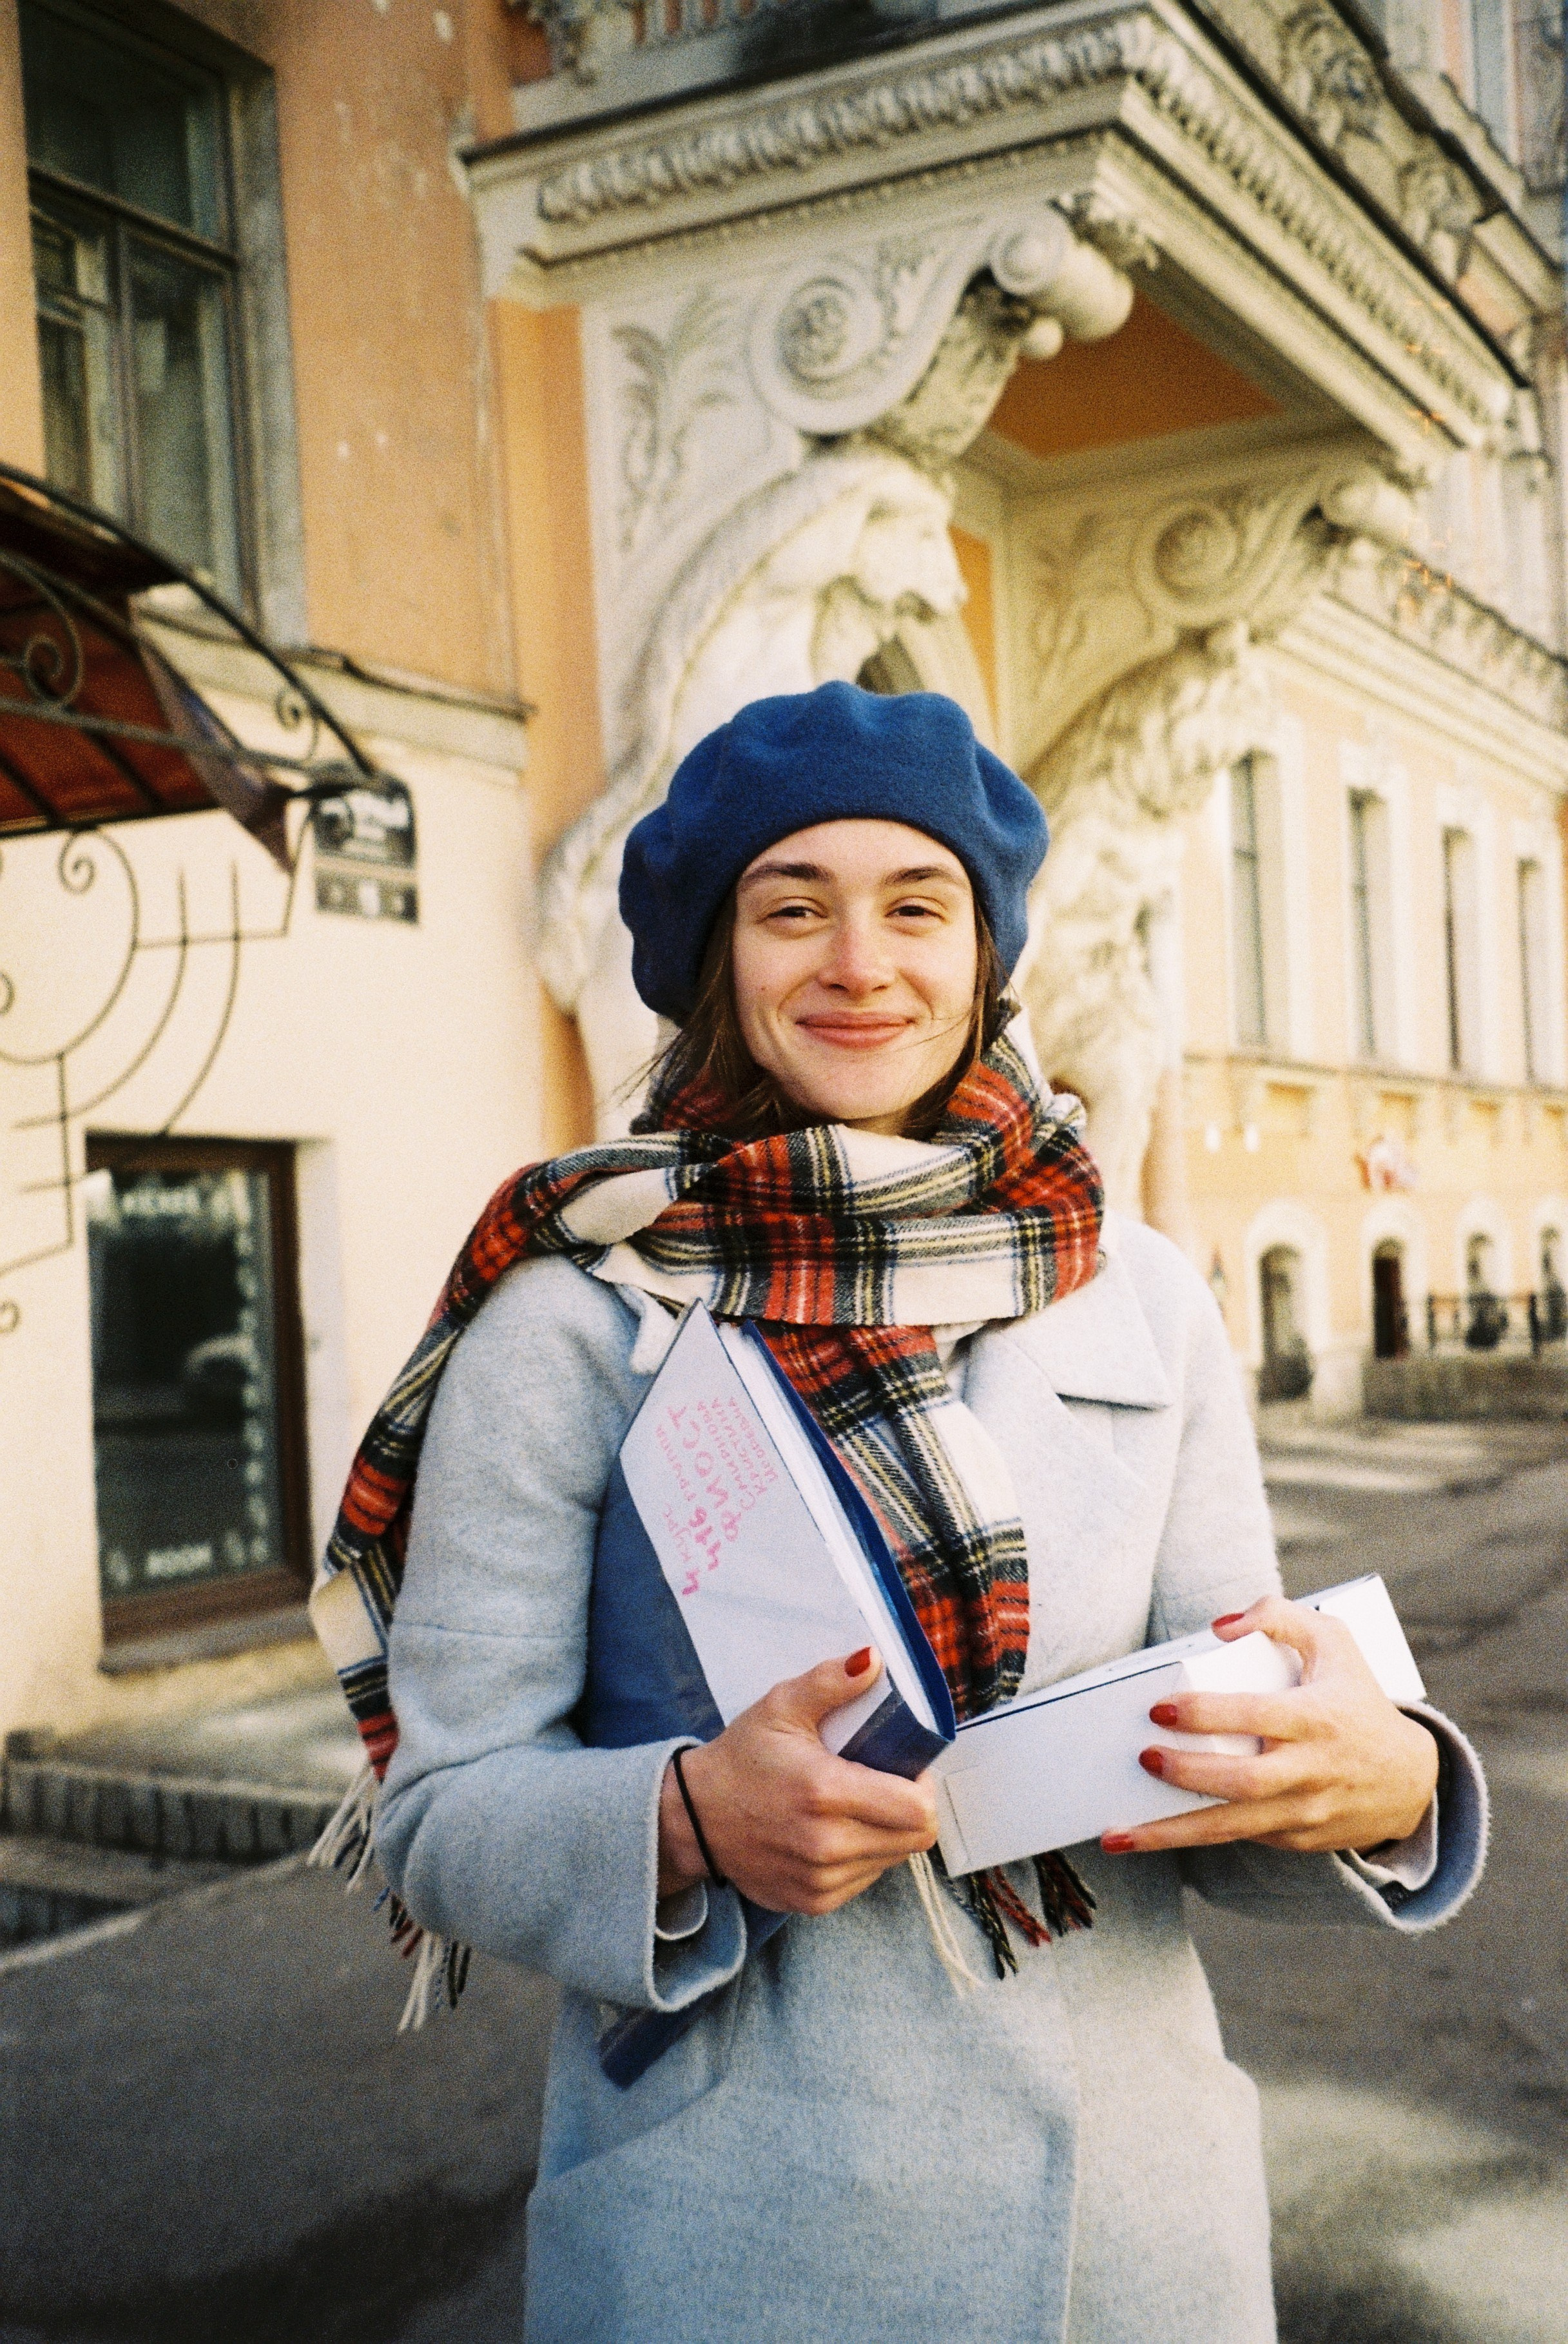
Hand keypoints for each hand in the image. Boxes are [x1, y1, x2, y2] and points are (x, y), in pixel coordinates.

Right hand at [658, 1648, 937, 1913]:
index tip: (905, 1766)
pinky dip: (863, 1855)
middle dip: (911, 1807)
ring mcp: (820, 1881)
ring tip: (857, 1805)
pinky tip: (837, 1831)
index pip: (919, 1810)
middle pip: (915, 1838)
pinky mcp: (814, 1902)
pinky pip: (866, 1879)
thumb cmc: (741, 1759)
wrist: (694, 1818)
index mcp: (824, 1793)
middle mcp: (826, 1845)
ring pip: (893, 1860)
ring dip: (888, 1832)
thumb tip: (873, 1660)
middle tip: (886, 1782)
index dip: (924, 1785)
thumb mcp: (781, 1706)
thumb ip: (830, 1682)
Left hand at [1099, 1596, 1439, 1858]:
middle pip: (1241, 1782)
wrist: (1409, 1779)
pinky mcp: (1294, 1839)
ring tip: (1116, 1836)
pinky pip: (1239, 1838)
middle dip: (1185, 1774)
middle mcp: (1311, 1770)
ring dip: (1169, 1834)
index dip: (1205, 1713)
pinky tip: (1151, 1835)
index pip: (1256, 1716)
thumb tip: (1218, 1627)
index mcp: (1316, 1717)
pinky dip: (1195, 1837)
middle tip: (1142, 1757)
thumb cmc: (1357, 1697)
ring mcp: (1303, 1811)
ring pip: (1230, 1829)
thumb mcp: (1332, 1640)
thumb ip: (1277, 1616)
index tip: (1159, 1709)